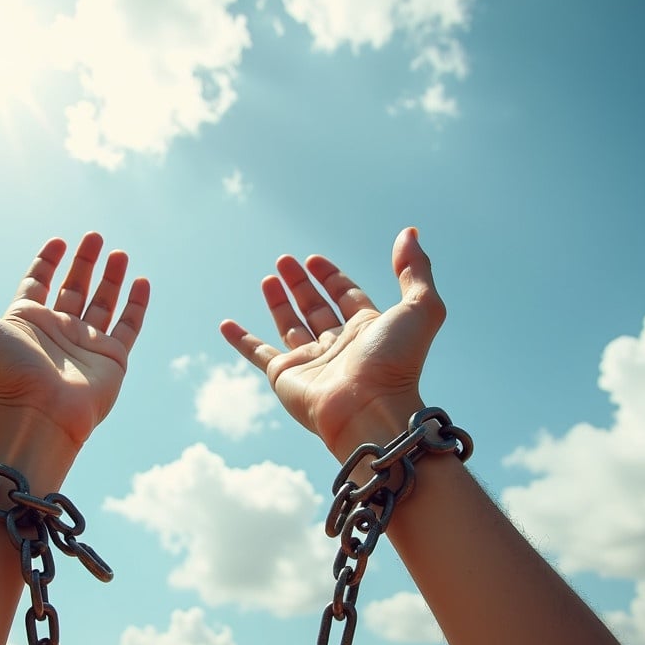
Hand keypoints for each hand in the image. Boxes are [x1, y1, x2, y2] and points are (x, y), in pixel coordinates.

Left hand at [0, 231, 149, 450]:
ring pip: (103, 303)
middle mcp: (57, 331)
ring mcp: (86, 345)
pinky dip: (137, 304)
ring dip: (111, 278)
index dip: (47, 261)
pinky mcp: (112, 359)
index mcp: (26, 320)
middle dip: (83, 262)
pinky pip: (129, 326)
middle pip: (73, 287)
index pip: (38, 282)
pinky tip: (141, 281)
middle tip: (94, 236)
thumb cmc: (2, 373)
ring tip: (120, 253)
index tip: (58, 241)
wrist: (37, 416)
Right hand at [220, 227, 443, 458]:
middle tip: (285, 260)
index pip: (346, 297)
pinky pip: (257, 353)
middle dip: (301, 283)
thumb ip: (414, 270)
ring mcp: (310, 362)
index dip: (332, 278)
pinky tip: (225, 324)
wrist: (369, 411)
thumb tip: (409, 233)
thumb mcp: (419, 308)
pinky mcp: (284, 375)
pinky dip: (240, 340)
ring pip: (290, 326)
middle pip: (316, 308)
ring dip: (279, 301)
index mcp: (368, 331)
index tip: (315, 260)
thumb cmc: (396, 363)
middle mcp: (338, 346)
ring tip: (268, 277)